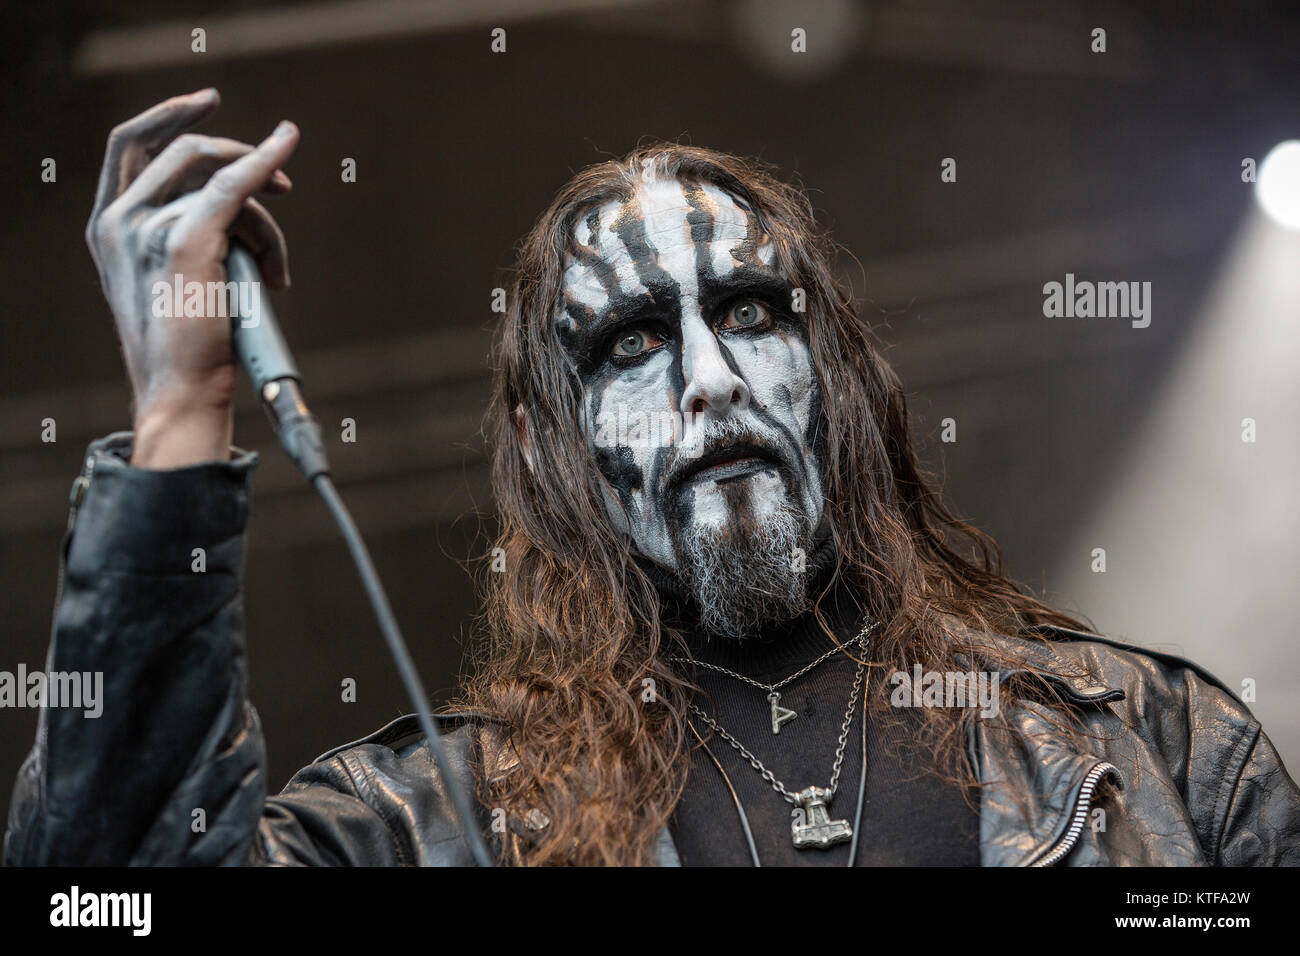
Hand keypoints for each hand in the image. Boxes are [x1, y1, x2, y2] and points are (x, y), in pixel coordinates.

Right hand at [84, 88, 299, 466]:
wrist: (182, 392)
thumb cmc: (187, 349)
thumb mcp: (171, 280)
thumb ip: (184, 234)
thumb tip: (241, 202)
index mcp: (107, 227)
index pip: (129, 145)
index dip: (170, 117)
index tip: (208, 103)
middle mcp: (119, 221)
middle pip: (188, 157)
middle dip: (239, 159)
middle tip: (284, 184)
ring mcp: (148, 227)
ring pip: (224, 186)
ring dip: (265, 225)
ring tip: (276, 272)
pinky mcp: (186, 240)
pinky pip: (234, 184)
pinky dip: (264, 160)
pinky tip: (286, 143)